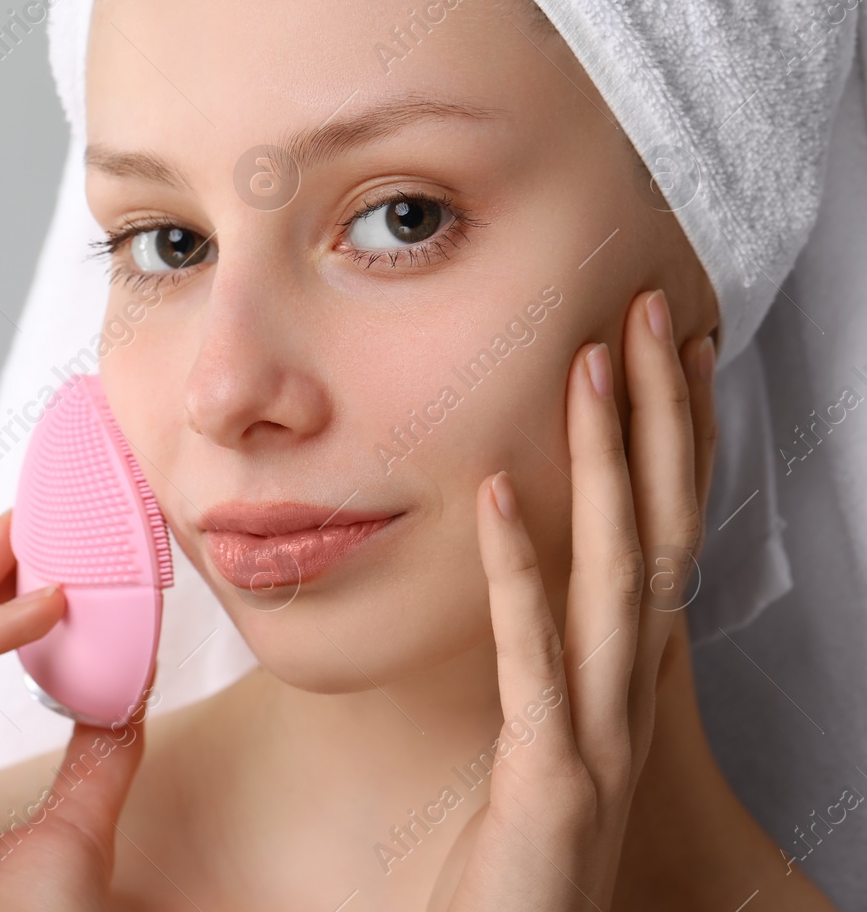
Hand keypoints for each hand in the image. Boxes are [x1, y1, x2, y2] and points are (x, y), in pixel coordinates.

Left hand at [438, 288, 716, 909]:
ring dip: (605, 464)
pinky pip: (533, 654)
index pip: (664, 535)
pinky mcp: (552, 776)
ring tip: (586, 367)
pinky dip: (518, 569)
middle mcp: (631, 694)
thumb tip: (522, 577)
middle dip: (658, 419)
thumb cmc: (518, 857)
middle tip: (647, 313)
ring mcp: (602, 734)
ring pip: (618, 572)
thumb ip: (540, 663)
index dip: (677, 444)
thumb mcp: (538, 744)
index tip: (670, 353)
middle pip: (661, 529)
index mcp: (625, 679)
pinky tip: (493, 492)